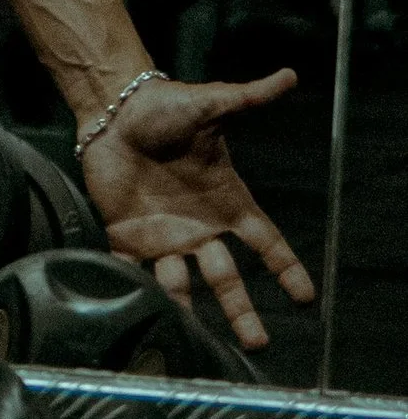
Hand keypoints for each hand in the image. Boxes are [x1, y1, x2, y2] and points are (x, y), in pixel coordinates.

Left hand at [79, 68, 315, 351]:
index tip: (305, 297)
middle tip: (258, 342)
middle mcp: (199, 226)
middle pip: (227, 278)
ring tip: (200, 342)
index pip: (264, 242)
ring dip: (191, 311)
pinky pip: (134, 269)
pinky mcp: (127, 234)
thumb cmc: (165, 107)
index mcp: (226, 201)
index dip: (285, 268)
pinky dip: (138, 290)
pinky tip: (144, 316)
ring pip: (182, 284)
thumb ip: (248, 97)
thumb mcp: (211, 103)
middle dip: (242, 310)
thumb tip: (288, 76)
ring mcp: (163, 234)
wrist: (114, 109)